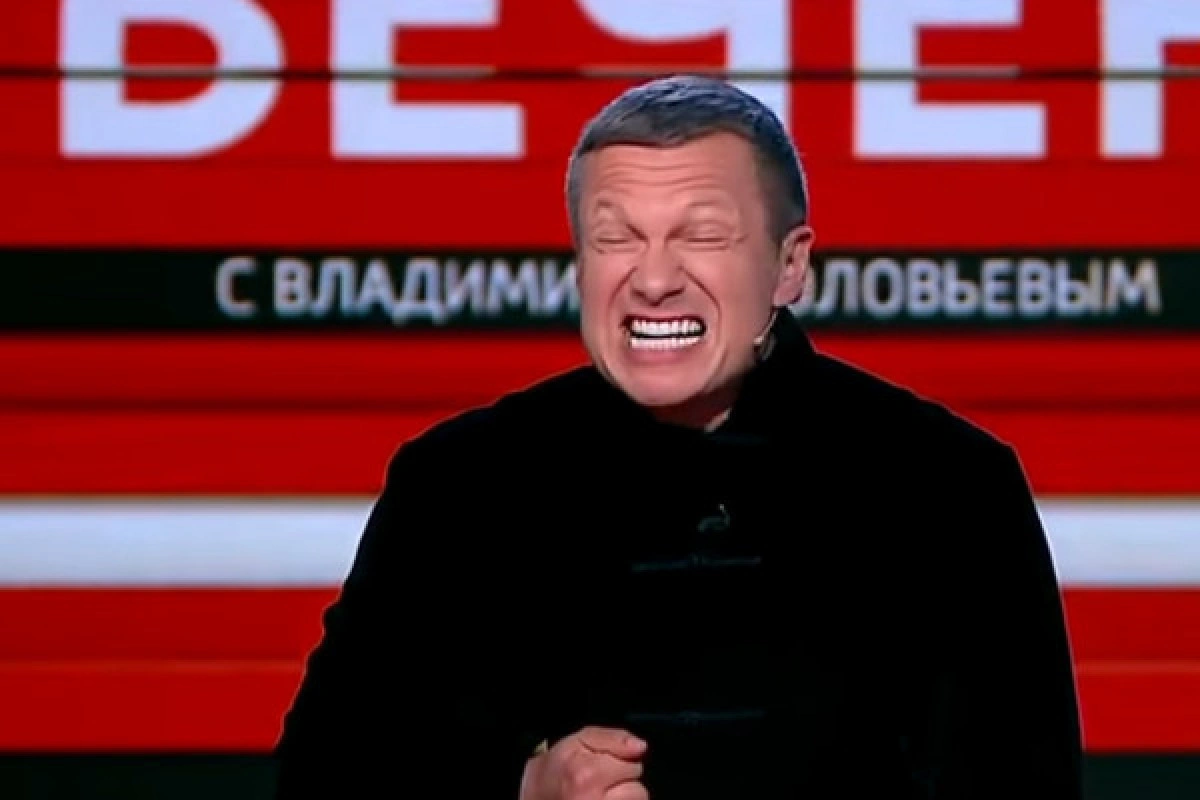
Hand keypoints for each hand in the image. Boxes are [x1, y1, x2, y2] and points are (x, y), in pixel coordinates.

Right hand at [519, 726, 647, 799]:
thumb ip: (614, 739)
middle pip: (638, 792)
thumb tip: (641, 747)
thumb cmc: (558, 768)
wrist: (537, 794)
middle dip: (625, 785)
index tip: (604, 767)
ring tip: (602, 796)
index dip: (621, 764)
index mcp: (588, 775)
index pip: (634, 767)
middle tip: (602, 784)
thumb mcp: (580, 740)